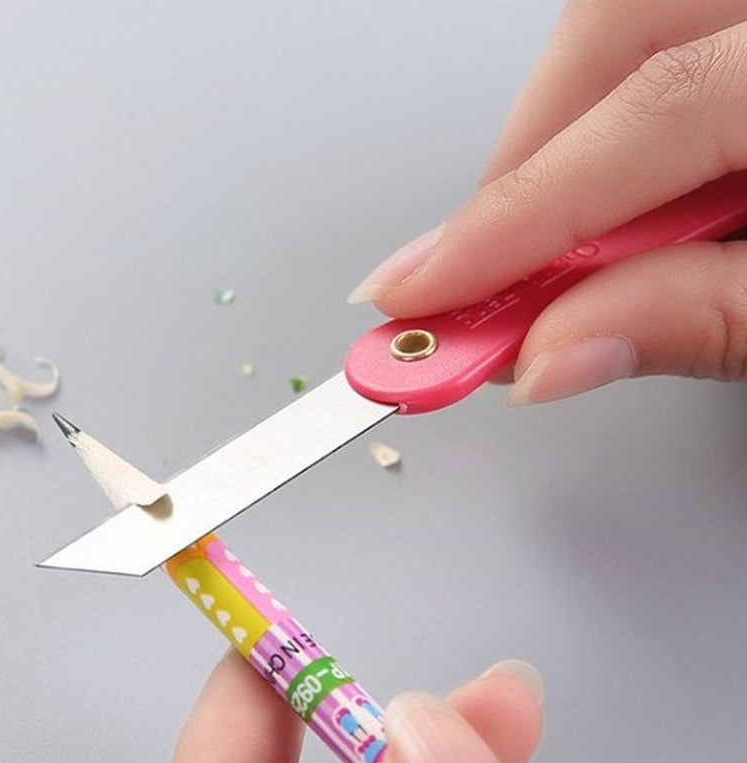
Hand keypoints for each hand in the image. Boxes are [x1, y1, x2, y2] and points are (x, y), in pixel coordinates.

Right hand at [349, 0, 746, 404]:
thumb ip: (704, 318)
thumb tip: (551, 355)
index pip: (652, 112)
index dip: (517, 218)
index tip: (420, 295)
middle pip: (614, 37)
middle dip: (528, 167)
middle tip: (492, 276)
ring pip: (619, 34)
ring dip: (565, 146)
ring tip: (564, 250)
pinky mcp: (745, 39)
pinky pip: (655, 45)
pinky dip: (612, 127)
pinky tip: (623, 203)